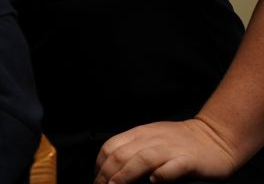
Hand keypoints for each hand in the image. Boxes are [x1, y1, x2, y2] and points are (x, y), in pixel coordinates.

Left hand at [95, 117, 239, 182]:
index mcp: (140, 133)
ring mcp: (171, 149)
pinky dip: (162, 174)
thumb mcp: (151, 139)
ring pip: (142, 159)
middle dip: (108, 174)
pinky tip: (154, 182)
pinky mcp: (189, 160)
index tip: (96, 180)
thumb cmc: (180, 142)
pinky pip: (173, 166)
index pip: (111, 146)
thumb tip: (110, 169)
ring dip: (126, 175)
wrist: (215, 137)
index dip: (100, 165)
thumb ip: (133, 149)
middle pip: (122, 154)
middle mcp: (152, 139)